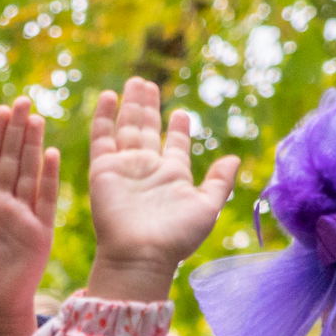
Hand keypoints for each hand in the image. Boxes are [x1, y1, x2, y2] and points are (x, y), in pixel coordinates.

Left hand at [0, 104, 60, 335]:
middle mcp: (0, 205)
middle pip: (8, 161)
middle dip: (14, 132)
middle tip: (19, 101)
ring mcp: (22, 215)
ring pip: (27, 173)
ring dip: (32, 146)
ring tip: (35, 117)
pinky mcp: (39, 230)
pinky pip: (45, 199)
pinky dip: (48, 177)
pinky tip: (50, 153)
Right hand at [83, 78, 238, 304]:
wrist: (142, 254)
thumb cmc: (177, 236)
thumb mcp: (208, 207)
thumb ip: (220, 182)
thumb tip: (234, 159)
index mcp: (173, 176)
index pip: (174, 145)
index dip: (177, 128)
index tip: (180, 113)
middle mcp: (148, 169)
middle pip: (147, 130)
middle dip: (148, 107)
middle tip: (148, 84)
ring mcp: (125, 168)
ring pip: (126, 128)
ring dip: (131, 105)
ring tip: (135, 81)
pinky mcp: (103, 169)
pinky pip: (102, 138)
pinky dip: (105, 117)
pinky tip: (110, 96)